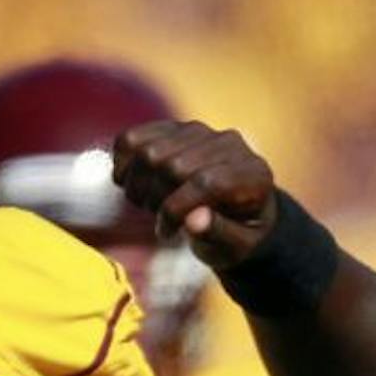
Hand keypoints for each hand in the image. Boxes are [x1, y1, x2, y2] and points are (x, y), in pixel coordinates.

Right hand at [109, 120, 279, 272]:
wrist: (237, 214)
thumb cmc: (239, 235)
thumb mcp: (238, 247)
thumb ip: (220, 234)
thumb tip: (194, 220)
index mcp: (253, 175)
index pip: (205, 182)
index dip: (175, 209)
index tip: (166, 232)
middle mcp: (230, 145)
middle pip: (172, 166)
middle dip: (157, 199)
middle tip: (160, 219)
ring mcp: (201, 132)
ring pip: (150, 151)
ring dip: (138, 184)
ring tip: (149, 204)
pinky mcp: (174, 128)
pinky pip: (134, 137)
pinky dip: (121, 161)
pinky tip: (127, 182)